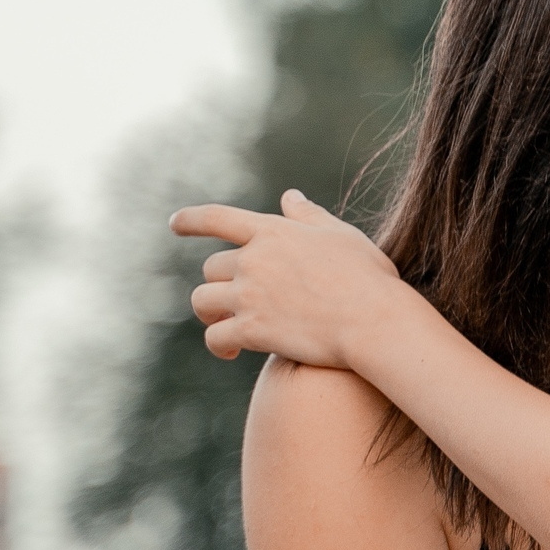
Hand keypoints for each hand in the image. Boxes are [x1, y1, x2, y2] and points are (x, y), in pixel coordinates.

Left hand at [171, 190, 401, 365]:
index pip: (217, 218)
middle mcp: (253, 260)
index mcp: (272, 231)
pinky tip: (231, 352)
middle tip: (235, 299)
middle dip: (220, 283)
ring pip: (202, 301)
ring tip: (223, 325)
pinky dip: (218, 346)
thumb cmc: (367, 277)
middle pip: (211, 268)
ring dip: (210, 313)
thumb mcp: (340, 235)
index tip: (175, 223)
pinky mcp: (252, 331)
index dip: (192, 219)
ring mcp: (249, 296)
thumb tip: (289, 196)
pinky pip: (215, 338)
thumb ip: (309, 216)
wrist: (375, 321)